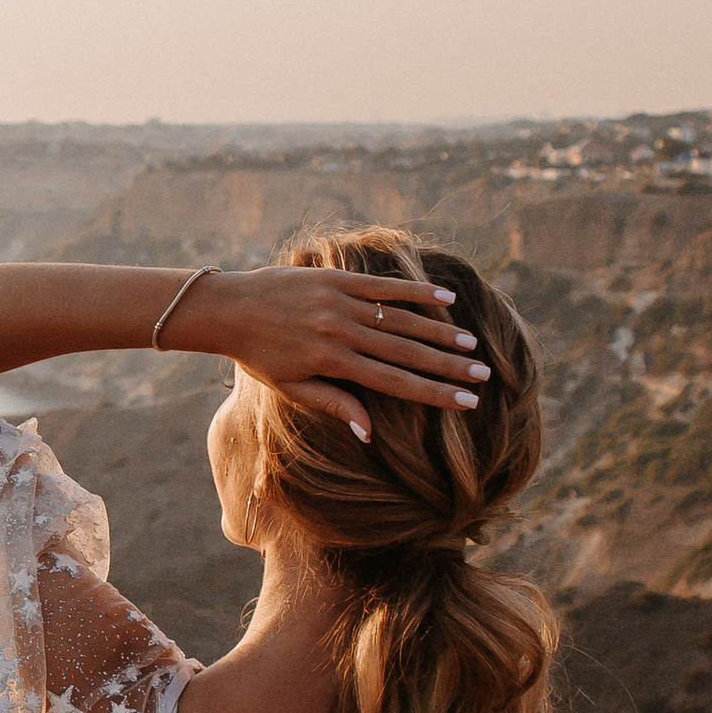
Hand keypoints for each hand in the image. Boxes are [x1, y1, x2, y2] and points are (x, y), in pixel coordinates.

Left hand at [199, 268, 488, 439]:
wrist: (227, 308)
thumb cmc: (259, 355)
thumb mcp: (292, 388)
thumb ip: (334, 405)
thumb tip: (370, 434)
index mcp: (333, 364)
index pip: (395, 382)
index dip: (434, 393)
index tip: (467, 403)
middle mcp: (341, 333)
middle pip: (406, 352)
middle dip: (448, 366)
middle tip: (483, 375)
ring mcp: (339, 302)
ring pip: (400, 319)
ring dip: (439, 332)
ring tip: (471, 344)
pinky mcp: (335, 278)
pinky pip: (381, 285)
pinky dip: (414, 291)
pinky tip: (445, 298)